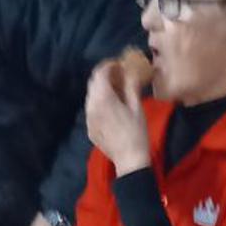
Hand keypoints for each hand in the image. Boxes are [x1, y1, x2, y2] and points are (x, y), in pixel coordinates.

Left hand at [84, 57, 152, 175]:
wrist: (129, 160)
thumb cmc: (136, 132)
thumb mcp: (136, 107)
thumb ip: (131, 86)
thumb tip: (131, 72)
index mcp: (103, 98)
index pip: (100, 73)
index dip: (110, 65)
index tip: (120, 65)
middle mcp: (91, 106)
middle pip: (93, 83)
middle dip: (104, 76)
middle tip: (118, 76)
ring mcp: (88, 118)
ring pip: (91, 96)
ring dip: (101, 89)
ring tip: (115, 91)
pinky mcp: (89, 128)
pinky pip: (91, 109)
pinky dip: (99, 103)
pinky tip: (111, 107)